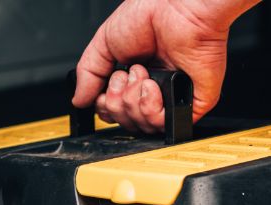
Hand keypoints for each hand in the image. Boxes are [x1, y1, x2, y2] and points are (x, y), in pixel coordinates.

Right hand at [72, 0, 257, 132]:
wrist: (175, 8)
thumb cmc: (149, 13)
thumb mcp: (104, 42)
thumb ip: (89, 73)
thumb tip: (78, 100)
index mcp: (137, 77)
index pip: (117, 112)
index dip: (107, 108)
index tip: (103, 92)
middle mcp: (155, 90)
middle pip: (128, 122)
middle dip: (117, 102)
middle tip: (123, 76)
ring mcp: (173, 97)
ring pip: (145, 126)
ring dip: (133, 101)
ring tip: (140, 74)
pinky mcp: (192, 102)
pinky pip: (166, 124)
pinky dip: (151, 108)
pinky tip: (151, 86)